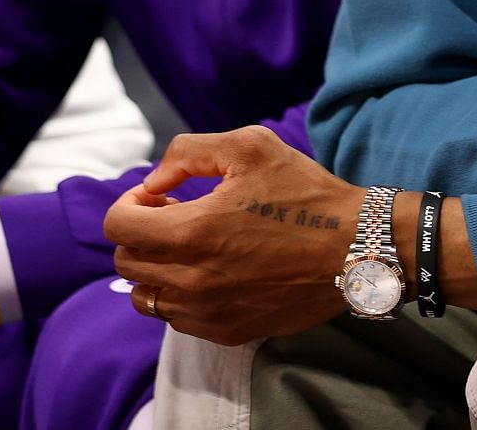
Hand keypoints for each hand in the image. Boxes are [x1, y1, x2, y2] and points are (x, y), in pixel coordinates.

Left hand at [104, 126, 359, 346]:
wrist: (358, 247)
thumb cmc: (307, 193)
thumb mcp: (251, 146)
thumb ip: (188, 153)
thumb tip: (155, 182)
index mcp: (193, 231)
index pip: (118, 226)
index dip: (130, 204)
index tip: (159, 197)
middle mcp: (193, 278)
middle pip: (127, 262)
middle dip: (143, 233)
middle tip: (177, 215)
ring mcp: (209, 311)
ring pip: (146, 297)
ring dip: (156, 268)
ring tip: (191, 247)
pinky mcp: (228, 331)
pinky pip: (177, 319)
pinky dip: (181, 295)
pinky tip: (213, 271)